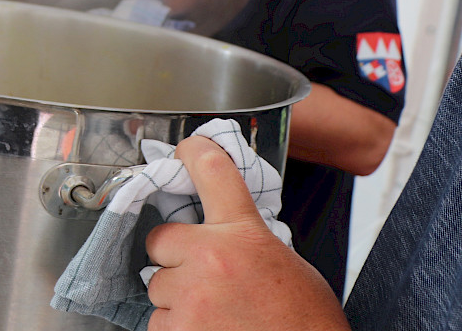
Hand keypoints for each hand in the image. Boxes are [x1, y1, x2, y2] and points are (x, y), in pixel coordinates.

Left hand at [144, 136, 348, 330]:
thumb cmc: (304, 321)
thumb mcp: (284, 261)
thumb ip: (246, 238)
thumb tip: (219, 229)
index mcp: (244, 233)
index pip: (211, 170)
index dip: (192, 152)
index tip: (184, 149)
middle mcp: (212, 257)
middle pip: (160, 238)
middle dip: (174, 255)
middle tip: (201, 274)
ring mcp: (191, 295)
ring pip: (156, 285)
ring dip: (176, 297)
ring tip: (215, 311)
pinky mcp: (178, 329)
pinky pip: (157, 321)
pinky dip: (176, 327)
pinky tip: (208, 329)